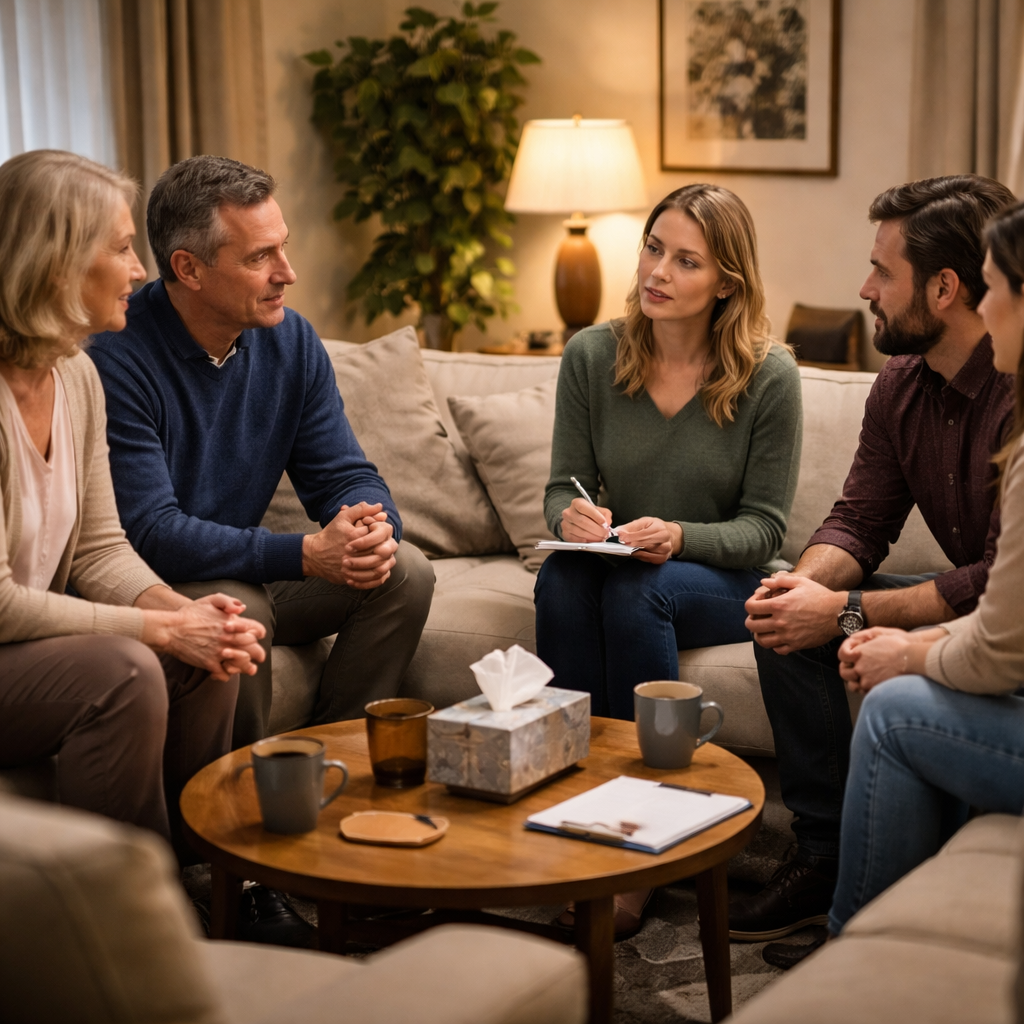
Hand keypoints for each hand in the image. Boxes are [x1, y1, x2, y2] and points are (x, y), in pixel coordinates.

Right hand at [141, 598, 266, 680]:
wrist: (171, 629)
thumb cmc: (190, 614)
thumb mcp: (210, 600)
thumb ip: (228, 602)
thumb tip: (242, 608)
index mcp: (231, 622)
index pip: (255, 630)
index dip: (259, 633)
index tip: (258, 636)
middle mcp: (228, 638)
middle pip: (253, 647)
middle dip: (258, 653)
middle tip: (260, 657)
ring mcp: (220, 652)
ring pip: (243, 663)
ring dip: (247, 666)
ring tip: (249, 668)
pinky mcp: (210, 663)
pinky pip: (225, 674)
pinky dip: (228, 674)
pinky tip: (226, 671)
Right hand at [302, 502, 396, 589]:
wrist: (314, 555)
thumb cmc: (330, 535)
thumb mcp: (343, 518)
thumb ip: (362, 509)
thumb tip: (380, 507)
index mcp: (353, 536)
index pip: (378, 533)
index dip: (380, 531)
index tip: (375, 531)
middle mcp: (353, 553)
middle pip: (381, 550)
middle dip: (384, 546)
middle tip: (382, 545)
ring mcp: (352, 567)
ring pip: (379, 567)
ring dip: (384, 561)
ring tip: (382, 557)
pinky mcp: (350, 578)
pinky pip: (372, 580)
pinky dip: (379, 576)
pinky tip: (379, 569)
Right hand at [561, 497, 613, 542]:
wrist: (577, 519)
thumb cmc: (589, 515)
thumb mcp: (599, 510)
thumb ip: (605, 515)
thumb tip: (607, 523)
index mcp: (577, 503)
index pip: (584, 508)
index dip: (595, 516)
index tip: (604, 523)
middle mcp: (569, 512)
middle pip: (583, 521)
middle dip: (596, 529)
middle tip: (605, 534)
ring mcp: (565, 523)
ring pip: (580, 532)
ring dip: (593, 537)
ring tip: (600, 538)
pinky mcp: (565, 534)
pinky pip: (575, 539)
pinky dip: (585, 541)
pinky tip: (591, 541)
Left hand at [617, 517, 682, 564]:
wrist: (668, 535)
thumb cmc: (655, 528)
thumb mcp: (644, 522)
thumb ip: (631, 527)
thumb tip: (620, 532)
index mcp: (661, 529)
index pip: (644, 534)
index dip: (631, 536)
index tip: (621, 537)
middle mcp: (666, 541)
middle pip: (646, 545)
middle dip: (632, 544)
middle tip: (621, 543)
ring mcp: (665, 551)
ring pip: (647, 553)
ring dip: (635, 551)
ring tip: (626, 547)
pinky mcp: (662, 559)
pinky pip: (648, 559)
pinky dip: (639, 556)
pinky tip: (634, 552)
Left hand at [744, 573, 846, 653]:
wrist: (838, 613)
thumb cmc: (820, 596)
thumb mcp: (800, 582)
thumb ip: (780, 581)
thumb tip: (763, 582)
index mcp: (779, 605)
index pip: (750, 607)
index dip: (751, 604)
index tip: (757, 603)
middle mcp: (780, 621)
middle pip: (751, 626)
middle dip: (751, 620)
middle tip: (758, 617)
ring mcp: (787, 635)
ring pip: (761, 640)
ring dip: (760, 634)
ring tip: (765, 629)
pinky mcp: (796, 645)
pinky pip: (778, 649)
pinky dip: (774, 645)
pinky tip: (778, 637)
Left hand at [838, 626, 911, 692]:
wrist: (912, 660)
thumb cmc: (899, 646)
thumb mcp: (879, 635)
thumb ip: (865, 638)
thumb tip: (854, 639)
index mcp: (859, 653)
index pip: (842, 655)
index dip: (846, 657)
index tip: (851, 658)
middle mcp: (859, 667)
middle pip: (844, 672)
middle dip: (849, 671)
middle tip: (855, 670)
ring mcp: (866, 680)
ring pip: (853, 685)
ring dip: (857, 682)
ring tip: (866, 678)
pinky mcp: (874, 689)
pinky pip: (865, 692)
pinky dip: (868, 689)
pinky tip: (875, 683)